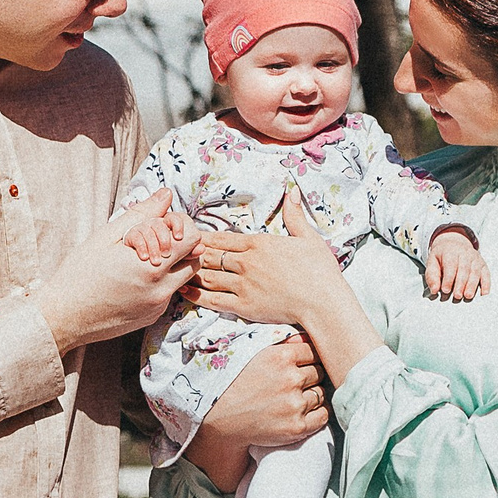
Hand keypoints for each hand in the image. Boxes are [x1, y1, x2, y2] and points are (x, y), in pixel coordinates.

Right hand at [32, 191, 197, 353]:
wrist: (62, 317)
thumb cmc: (78, 275)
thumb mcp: (106, 237)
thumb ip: (142, 215)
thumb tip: (166, 195)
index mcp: (151, 267)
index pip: (193, 239)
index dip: (180, 226)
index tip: (161, 225)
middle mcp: (160, 290)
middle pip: (195, 259)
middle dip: (180, 246)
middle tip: (153, 241)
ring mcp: (158, 306)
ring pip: (183, 278)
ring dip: (171, 264)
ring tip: (141, 259)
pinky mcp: (152, 317)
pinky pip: (167, 293)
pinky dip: (158, 282)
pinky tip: (132, 280)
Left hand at [180, 199, 346, 327]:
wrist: (323, 302)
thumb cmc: (320, 270)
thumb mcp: (309, 237)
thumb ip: (295, 215)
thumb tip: (293, 191)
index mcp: (259, 244)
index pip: (223, 238)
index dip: (204, 237)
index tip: (190, 234)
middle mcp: (246, 263)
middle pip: (210, 255)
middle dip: (192, 252)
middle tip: (175, 250)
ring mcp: (243, 285)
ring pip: (208, 276)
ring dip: (190, 271)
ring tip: (175, 268)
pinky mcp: (243, 306)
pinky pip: (213, 299)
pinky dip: (196, 295)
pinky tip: (184, 290)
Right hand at [185, 334, 331, 484]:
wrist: (218, 419)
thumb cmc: (235, 384)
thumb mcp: (254, 354)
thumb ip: (283, 344)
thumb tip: (308, 335)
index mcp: (281, 357)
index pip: (313, 351)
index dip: (307, 359)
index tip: (299, 365)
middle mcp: (290, 379)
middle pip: (319, 372)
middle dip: (310, 377)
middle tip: (294, 384)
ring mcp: (294, 404)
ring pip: (321, 394)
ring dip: (312, 396)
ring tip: (293, 398)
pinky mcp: (296, 426)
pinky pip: (323, 416)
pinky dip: (317, 414)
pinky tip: (303, 412)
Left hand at [423, 231, 488, 301]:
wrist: (454, 243)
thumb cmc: (442, 256)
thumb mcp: (432, 263)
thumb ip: (432, 277)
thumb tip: (434, 290)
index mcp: (450, 252)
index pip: (450, 266)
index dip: (448, 278)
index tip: (445, 290)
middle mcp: (465, 254)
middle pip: (464, 269)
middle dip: (460, 284)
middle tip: (457, 296)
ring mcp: (475, 259)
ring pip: (475, 272)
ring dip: (472, 285)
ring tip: (468, 296)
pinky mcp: (483, 264)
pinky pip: (486, 274)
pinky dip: (486, 284)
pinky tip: (484, 294)